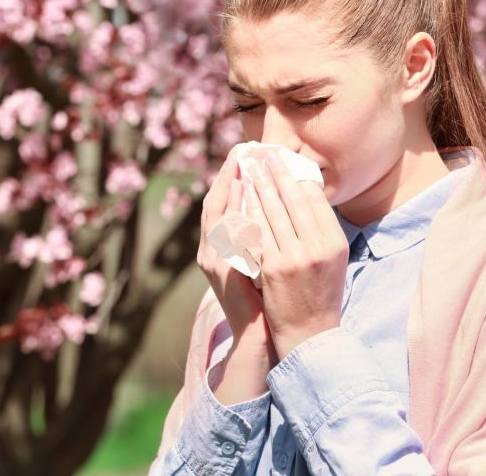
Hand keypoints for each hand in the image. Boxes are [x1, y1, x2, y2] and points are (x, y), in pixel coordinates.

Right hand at [197, 152, 270, 349]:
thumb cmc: (265, 298)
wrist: (258, 336)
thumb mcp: (261, 260)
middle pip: (214, 204)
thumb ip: (260, 235)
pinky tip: (246, 199)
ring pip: (218, 217)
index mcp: (219, 247)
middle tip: (239, 150)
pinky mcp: (223, 273)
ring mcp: (214, 262)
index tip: (243, 153)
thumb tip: (274, 204)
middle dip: (226, 175)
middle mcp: (210, 251)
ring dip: (228, 190)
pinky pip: (227, 237)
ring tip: (240, 165)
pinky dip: (235, 215)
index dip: (229, 177)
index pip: (222, 204)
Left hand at [242, 152, 348, 359]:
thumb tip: (304, 191)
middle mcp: (317, 247)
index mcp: (334, 242)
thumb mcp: (331, 258)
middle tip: (262, 153)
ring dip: (258, 186)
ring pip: (271, 212)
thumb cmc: (320, 292)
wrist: (309, 333)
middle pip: (291, 200)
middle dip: (275, 173)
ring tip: (250, 167)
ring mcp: (294, 258)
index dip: (296, 175)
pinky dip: (247, 211)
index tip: (283, 159)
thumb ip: (320, 228)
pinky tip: (240, 197)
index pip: (313, 199)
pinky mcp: (272, 269)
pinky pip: (256, 232)